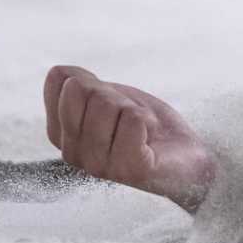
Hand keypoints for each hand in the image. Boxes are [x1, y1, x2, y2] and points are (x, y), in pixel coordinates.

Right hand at [43, 65, 216, 212]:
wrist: (185, 156)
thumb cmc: (145, 125)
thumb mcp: (111, 96)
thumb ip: (83, 85)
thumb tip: (57, 73)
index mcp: (62, 134)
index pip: (63, 85)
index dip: (96, 82)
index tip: (111, 100)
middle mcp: (73, 152)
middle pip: (88, 93)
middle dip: (116, 95)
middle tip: (131, 114)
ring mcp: (99, 164)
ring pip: (109, 106)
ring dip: (134, 109)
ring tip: (141, 128)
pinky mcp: (130, 169)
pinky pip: (132, 122)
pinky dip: (146, 119)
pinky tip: (149, 136)